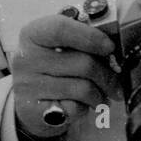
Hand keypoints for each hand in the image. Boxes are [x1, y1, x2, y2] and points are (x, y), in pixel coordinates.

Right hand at [10, 14, 116, 139]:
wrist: (30, 104)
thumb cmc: (53, 69)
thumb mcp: (61, 48)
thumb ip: (82, 41)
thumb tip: (113, 50)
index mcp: (33, 34)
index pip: (61, 29)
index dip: (91, 37)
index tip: (110, 47)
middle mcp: (25, 58)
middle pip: (82, 63)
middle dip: (107, 75)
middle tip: (115, 83)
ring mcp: (27, 86)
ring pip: (83, 88)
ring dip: (100, 95)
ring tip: (102, 97)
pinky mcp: (33, 111)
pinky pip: (75, 108)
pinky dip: (85, 108)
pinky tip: (81, 106)